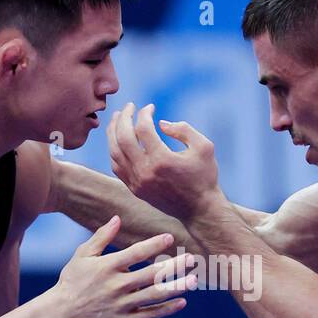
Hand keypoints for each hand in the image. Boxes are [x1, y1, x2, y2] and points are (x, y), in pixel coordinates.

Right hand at [52, 216, 195, 317]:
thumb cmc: (73, 280)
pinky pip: (150, 315)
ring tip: (193, 280)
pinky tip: (182, 302)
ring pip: (154, 295)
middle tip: (191, 258)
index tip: (170, 237)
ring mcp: (122, 304)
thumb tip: (116, 218)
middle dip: (173, 266)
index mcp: (107, 267)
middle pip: (150, 274)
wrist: (63, 313)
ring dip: (176, 287)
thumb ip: (101, 238)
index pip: (135, 253)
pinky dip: (167, 309)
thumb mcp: (82, 256)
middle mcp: (117, 286)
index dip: (153, 245)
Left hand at [108, 102, 225, 219]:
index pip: (143, 129)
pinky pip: (116, 166)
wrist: (199, 210)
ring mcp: (137, 182)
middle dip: (123, 118)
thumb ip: (183, 129)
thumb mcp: (204, 147)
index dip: (144, 113)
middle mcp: (145, 172)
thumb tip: (161, 123)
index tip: (151, 107)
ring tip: (117, 118)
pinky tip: (119, 139)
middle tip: (129, 107)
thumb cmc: (204, 176)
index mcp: (162, 160)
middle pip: (123, 138)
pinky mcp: (135, 189)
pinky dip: (114, 150)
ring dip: (113, 132)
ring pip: (114, 152)